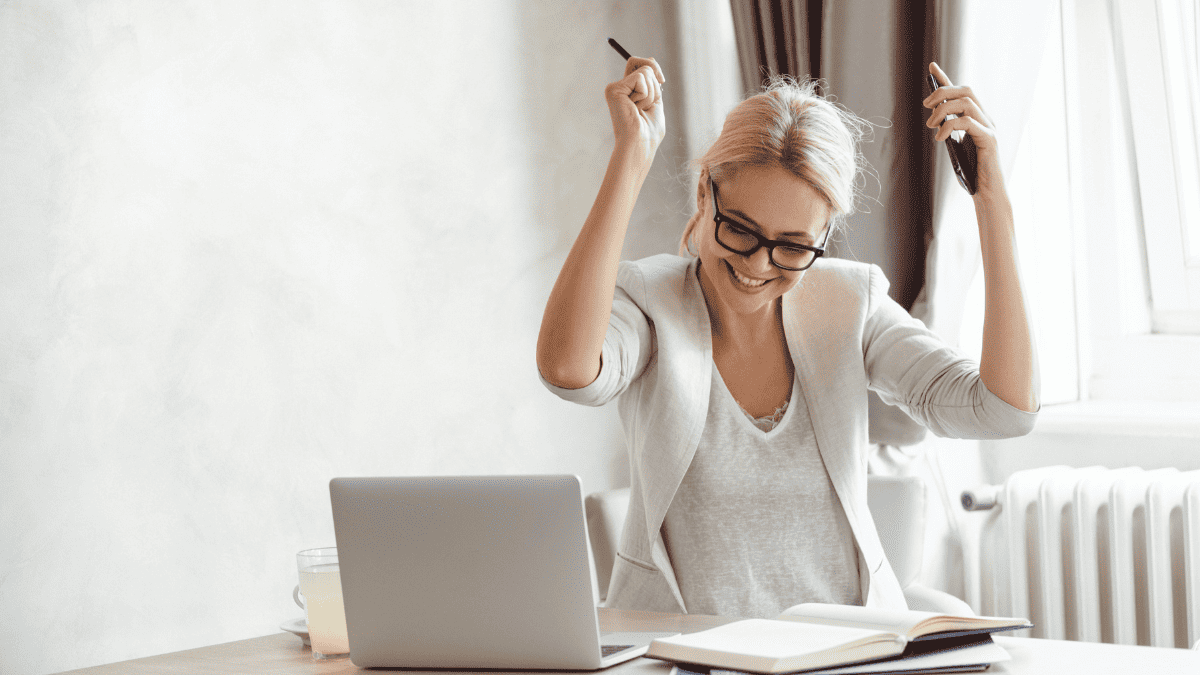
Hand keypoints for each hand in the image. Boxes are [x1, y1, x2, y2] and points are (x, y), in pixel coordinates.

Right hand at [604, 56, 665, 169]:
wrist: (640, 144)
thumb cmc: (649, 131)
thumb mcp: (655, 101)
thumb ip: (652, 82)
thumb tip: (650, 59)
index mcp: (629, 91)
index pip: (640, 65)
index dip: (653, 67)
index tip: (662, 81)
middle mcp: (620, 88)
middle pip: (642, 63)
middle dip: (654, 82)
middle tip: (648, 104)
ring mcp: (615, 88)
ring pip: (645, 71)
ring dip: (651, 93)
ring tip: (640, 110)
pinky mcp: (613, 90)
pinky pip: (640, 78)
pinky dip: (645, 94)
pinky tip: (635, 108)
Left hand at [923, 62, 1005, 201]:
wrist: (987, 193)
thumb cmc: (971, 173)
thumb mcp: (955, 147)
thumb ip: (949, 131)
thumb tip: (935, 118)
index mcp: (977, 119)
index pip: (961, 92)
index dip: (946, 78)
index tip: (931, 67)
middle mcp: (986, 119)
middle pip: (966, 90)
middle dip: (942, 92)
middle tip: (926, 106)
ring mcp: (989, 128)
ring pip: (967, 102)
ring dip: (943, 110)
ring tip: (932, 126)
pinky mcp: (989, 139)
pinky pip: (969, 122)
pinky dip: (950, 126)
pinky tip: (940, 138)